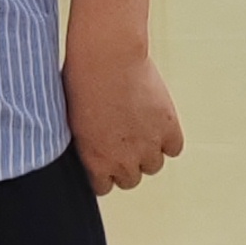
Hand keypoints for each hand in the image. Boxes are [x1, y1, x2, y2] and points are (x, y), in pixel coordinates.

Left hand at [65, 33, 182, 196]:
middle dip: (126, 162)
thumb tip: (88, 143)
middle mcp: (123, 160)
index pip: (104, 187)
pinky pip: (174, 148)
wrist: (107, 57)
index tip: (105, 157)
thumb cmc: (81, 78)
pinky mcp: (168, 128)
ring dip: (148, 151)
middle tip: (122, 139)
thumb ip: (84, 140)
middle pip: (131, 179)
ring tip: (138, 128)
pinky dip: (168, 138)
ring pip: (154, 166)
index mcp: (95, 161)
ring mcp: (148, 145)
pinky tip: (156, 122)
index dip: (105, 171)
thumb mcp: (71, 117)